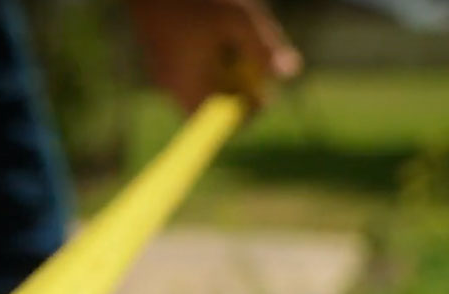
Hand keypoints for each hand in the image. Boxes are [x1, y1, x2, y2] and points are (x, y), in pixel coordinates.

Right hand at [128, 0, 301, 111]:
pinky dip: (207, 61)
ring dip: (224, 73)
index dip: (247, 111)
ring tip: (231, 39)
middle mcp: (171, 86)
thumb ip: (263, 47)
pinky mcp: (158, 60)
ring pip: (202, 88)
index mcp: (188, 84)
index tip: (264, 91)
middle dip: (237, 89)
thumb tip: (290, 72)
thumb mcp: (238, 17)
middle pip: (213, 107)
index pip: (222, 121)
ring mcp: (162, 74)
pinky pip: (189, 74)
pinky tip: (211, 33)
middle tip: (252, 60)